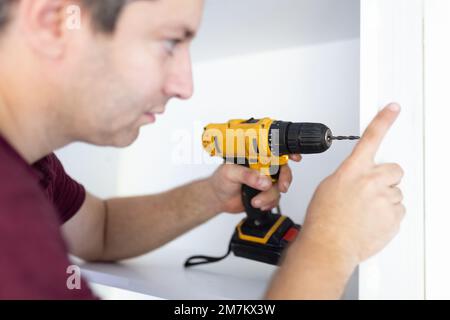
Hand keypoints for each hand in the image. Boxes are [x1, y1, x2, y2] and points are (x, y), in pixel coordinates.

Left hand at [208, 155, 301, 212]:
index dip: (287, 153)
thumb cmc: (220, 181)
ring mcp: (264, 181)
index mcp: (254, 157)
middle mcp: (262, 167)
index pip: (274, 152)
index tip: (295, 158)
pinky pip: (275, 199)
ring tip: (256, 201)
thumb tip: (264, 180)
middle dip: (284, 179)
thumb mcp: (230, 173)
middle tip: (282, 187)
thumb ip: (247, 175)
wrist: (218, 199)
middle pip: (283, 170)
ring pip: (279, 187)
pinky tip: (259, 204)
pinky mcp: (265, 193)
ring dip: (270, 196)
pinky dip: (269, 203)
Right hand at [299, 103, 404, 264]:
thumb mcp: (328, 187)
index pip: (370, 138)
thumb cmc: (324, 219)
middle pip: (393, 170)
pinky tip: (370, 222)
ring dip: (384, 200)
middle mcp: (371, 181)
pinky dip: (387, 216)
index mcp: (352, 170)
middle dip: (386, 178)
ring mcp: (385, 199)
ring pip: (395, 192)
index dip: (383, 120)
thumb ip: (347, 176)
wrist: (329, 245)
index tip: (392, 109)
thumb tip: (356, 176)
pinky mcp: (394, 216)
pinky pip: (397, 210)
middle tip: (371, 192)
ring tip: (364, 212)